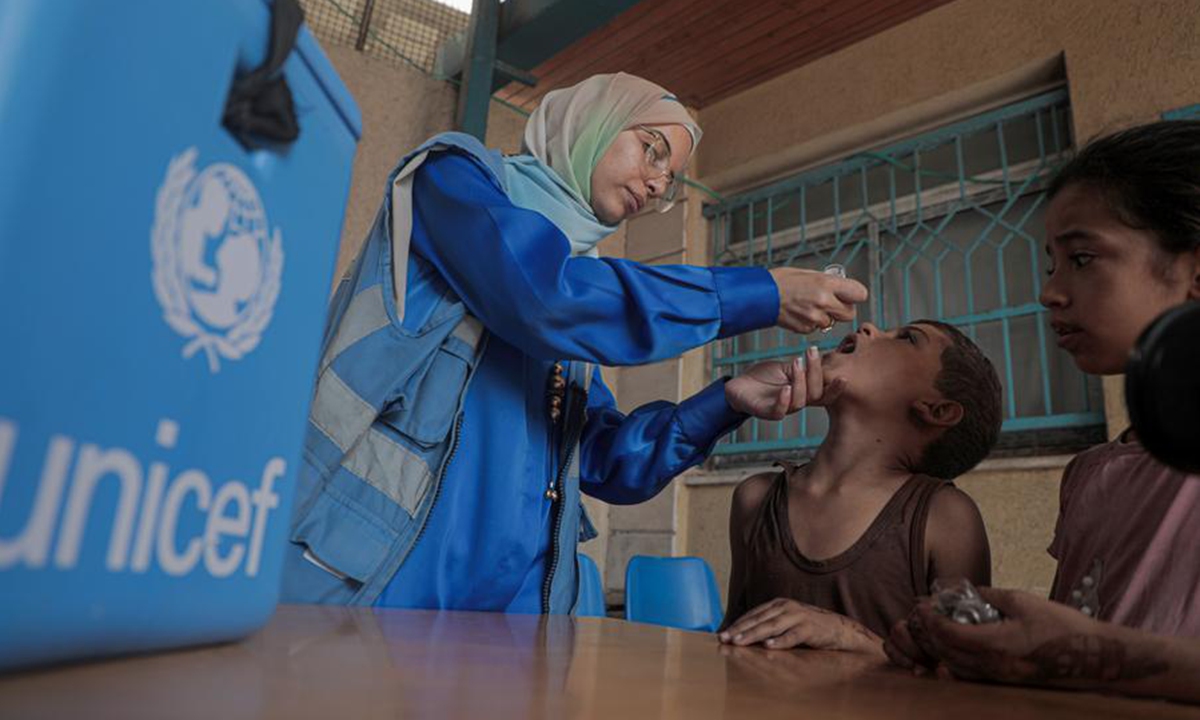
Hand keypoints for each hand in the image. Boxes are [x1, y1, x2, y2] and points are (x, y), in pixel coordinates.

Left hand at [718, 598, 883, 655]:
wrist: (838, 629)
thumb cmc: (807, 628)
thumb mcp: (786, 622)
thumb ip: (768, 625)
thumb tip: (742, 636)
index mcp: (778, 604)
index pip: (753, 614)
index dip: (737, 624)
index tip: (722, 635)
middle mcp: (786, 607)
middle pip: (759, 619)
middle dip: (740, 630)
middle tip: (725, 639)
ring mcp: (798, 616)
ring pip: (771, 626)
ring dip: (754, 635)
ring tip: (740, 642)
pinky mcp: (809, 628)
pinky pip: (792, 636)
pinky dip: (780, 641)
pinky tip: (768, 646)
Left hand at [724, 348, 844, 419]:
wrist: (738, 385)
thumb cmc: (764, 379)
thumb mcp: (787, 369)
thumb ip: (803, 367)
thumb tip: (822, 357)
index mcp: (804, 393)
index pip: (825, 394)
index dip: (836, 389)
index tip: (843, 375)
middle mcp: (795, 403)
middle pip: (815, 395)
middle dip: (816, 373)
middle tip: (811, 353)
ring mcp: (781, 409)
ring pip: (799, 402)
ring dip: (801, 381)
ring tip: (797, 363)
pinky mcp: (764, 412)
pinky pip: (778, 411)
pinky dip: (784, 400)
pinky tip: (786, 388)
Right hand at [769, 267, 868, 333]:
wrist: (759, 296)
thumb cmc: (780, 281)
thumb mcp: (808, 274)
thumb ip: (828, 282)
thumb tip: (841, 288)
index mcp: (826, 284)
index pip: (860, 294)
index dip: (855, 294)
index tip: (850, 294)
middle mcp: (823, 301)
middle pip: (849, 313)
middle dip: (843, 309)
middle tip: (832, 302)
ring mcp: (814, 317)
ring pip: (831, 323)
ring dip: (825, 317)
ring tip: (809, 306)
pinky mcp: (805, 329)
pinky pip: (816, 328)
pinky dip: (811, 323)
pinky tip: (800, 312)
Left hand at [885, 588, 1154, 687]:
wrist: (1092, 656)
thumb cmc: (1061, 626)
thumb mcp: (1022, 601)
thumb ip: (988, 595)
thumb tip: (965, 589)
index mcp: (995, 645)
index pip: (948, 635)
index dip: (931, 619)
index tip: (922, 605)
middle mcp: (993, 666)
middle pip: (946, 653)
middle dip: (929, 633)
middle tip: (921, 614)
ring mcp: (999, 677)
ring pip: (955, 666)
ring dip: (939, 647)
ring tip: (934, 626)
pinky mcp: (1005, 680)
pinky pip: (970, 673)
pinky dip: (955, 659)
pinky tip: (955, 644)